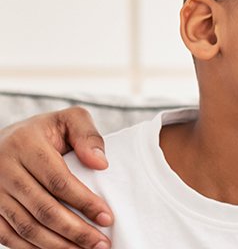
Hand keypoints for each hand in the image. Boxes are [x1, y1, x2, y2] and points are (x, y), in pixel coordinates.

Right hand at [0, 107, 111, 248]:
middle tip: (101, 243)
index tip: (107, 217)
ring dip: (57, 245)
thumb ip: (88, 135)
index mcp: (25, 144)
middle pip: (43, 209)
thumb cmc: (45, 133)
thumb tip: (101, 164)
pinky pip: (8, 236)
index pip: (58, 180)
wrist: (6, 141)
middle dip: (76, 231)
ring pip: (26, 227)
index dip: (84, 202)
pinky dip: (32, 248)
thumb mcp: (68, 120)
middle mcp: (4, 169)